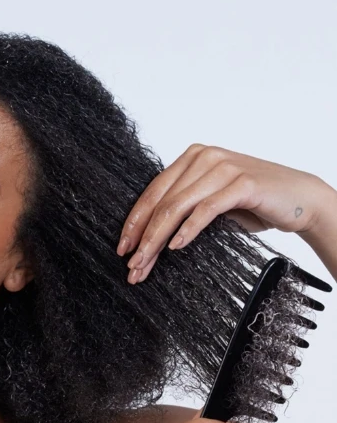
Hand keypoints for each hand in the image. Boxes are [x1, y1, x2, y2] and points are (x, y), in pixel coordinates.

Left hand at [117, 143, 330, 283]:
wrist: (300, 198)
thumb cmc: (253, 203)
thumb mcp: (211, 202)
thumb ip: (185, 207)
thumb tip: (148, 238)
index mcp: (192, 158)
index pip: (153, 193)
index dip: (134, 222)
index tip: (122, 248)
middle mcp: (204, 157)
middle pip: (161, 202)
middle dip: (142, 237)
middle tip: (132, 265)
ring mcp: (223, 168)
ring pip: (177, 206)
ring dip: (158, 239)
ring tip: (146, 263)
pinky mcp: (242, 184)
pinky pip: (206, 209)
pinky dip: (189, 229)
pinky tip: (177, 247)